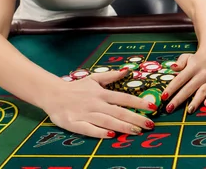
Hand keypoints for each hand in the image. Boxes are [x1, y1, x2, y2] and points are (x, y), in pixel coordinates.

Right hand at [41, 69, 157, 137]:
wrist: (53, 94)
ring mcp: (86, 114)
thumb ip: (111, 76)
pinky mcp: (75, 124)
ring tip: (137, 131)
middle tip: (150, 124)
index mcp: (101, 93)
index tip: (152, 107)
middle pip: (119, 112)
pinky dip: (100, 132)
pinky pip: (89, 129)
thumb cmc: (76, 88)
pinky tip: (111, 136)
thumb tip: (127, 70)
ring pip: (107, 121)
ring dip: (123, 127)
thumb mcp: (93, 78)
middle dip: (136, 118)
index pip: (124, 98)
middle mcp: (96, 103)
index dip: (139, 103)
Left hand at [161, 50, 205, 113]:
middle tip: (170, 108)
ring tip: (188, 111)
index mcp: (193, 67)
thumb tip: (172, 68)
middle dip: (179, 99)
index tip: (164, 97)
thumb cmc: (196, 59)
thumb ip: (179, 63)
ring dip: (195, 102)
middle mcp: (203, 73)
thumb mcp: (186, 57)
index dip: (172, 88)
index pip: (180, 79)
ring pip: (202, 92)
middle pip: (189, 88)